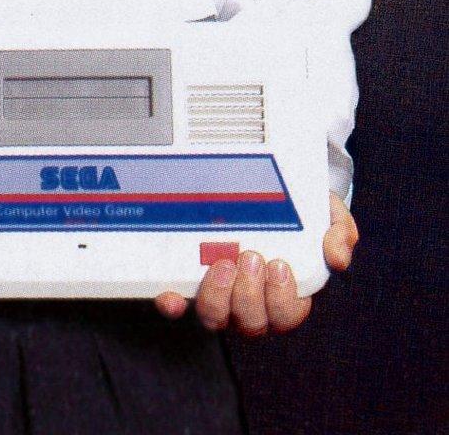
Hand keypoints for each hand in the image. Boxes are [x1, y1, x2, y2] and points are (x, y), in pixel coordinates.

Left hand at [154, 191, 358, 335]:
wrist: (264, 188)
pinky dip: (173, 303)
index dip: (283, 299)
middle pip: (252, 323)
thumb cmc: (297, 210)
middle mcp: (251, 301)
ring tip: (223, 263)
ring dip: (219, 297)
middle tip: (250, 258)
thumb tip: (338, 258)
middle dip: (251, 295)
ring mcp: (219, 294)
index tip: (278, 265)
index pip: (287, 314)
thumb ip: (339, 232)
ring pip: (217, 317)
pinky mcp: (189, 282)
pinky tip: (171, 295)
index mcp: (284, 293)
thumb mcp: (324, 213)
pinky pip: (178, 303)